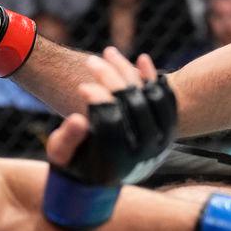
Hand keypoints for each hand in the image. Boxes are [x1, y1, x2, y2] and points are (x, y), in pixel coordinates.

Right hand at [54, 47, 175, 185]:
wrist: (105, 178)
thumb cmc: (75, 162)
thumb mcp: (62, 156)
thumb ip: (67, 139)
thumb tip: (79, 119)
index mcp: (117, 163)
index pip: (113, 124)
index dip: (98, 102)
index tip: (81, 86)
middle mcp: (144, 155)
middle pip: (133, 106)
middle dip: (111, 79)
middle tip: (91, 62)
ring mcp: (161, 142)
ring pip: (150, 98)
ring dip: (129, 72)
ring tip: (108, 53)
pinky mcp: (168, 130)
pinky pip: (166, 99)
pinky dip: (153, 78)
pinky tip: (141, 58)